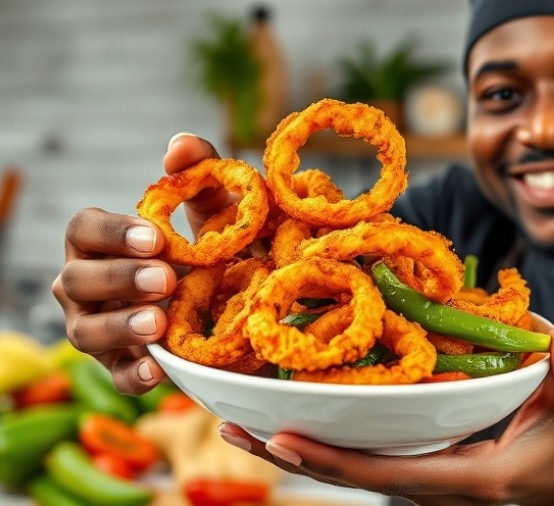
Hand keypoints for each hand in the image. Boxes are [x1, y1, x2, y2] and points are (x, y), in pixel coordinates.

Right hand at [52, 133, 229, 393]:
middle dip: (120, 279)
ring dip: (120, 326)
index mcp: (99, 242)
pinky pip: (116, 376)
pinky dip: (133, 376)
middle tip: (166, 279)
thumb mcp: (213, 207)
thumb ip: (198, 170)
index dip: (112, 233)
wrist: (235, 302)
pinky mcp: (121, 366)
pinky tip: (158, 372)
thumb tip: (179, 146)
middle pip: (78, 281)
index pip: (82, 230)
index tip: (155, 236)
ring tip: (157, 323)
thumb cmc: (208, 246)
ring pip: (85, 332)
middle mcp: (86, 285)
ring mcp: (97, 329)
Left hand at [219, 324, 553, 505]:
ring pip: (339, 468)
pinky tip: (279, 421)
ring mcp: (409, 477)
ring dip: (287, 449)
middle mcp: (422, 484)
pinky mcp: (405, 466)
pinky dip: (312, 442)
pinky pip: (350, 457)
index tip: (280, 438)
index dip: (330, 459)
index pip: (383, 473)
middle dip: (286, 455)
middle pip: (342, 474)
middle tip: (231, 425)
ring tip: (235, 424)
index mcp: (456, 477)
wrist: (550, 482)